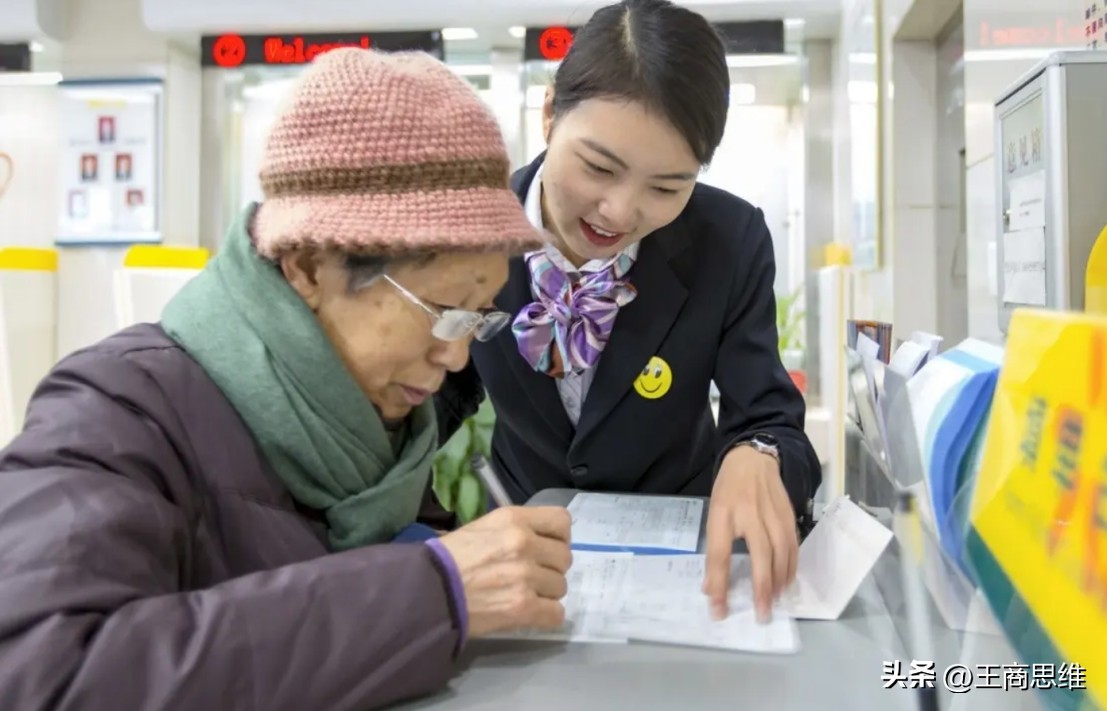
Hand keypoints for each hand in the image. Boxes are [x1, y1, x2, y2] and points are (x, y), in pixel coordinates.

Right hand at [437, 506, 571, 636]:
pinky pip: (556, 614)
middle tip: (530, 576)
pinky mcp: (523, 607)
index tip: (548, 547)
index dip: (559, 537)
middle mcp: (524, 543)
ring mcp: (526, 576)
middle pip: (564, 558)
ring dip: (545, 594)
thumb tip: (540, 541)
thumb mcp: (483, 528)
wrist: (426, 591)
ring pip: (560, 587)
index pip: (562, 521)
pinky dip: (545, 616)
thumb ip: (516, 530)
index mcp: (514, 519)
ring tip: (521, 595)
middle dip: (550, 569)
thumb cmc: (449, 558)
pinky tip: (527, 613)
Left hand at [702, 446, 796, 621]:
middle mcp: (751, 514)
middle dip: (761, 588)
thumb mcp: (713, 515)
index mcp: (723, 513)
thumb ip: (714, 551)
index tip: (718, 610)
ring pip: (782, 553)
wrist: (754, 460)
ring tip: (774, 602)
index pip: (719, 554)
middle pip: (761, 555)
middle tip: (761, 614)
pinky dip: (791, 567)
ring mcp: (774, 514)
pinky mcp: (790, 516)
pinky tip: (786, 582)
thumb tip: (711, 589)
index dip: (719, 584)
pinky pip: (793, 547)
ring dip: (779, 581)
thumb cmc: (729, 491)